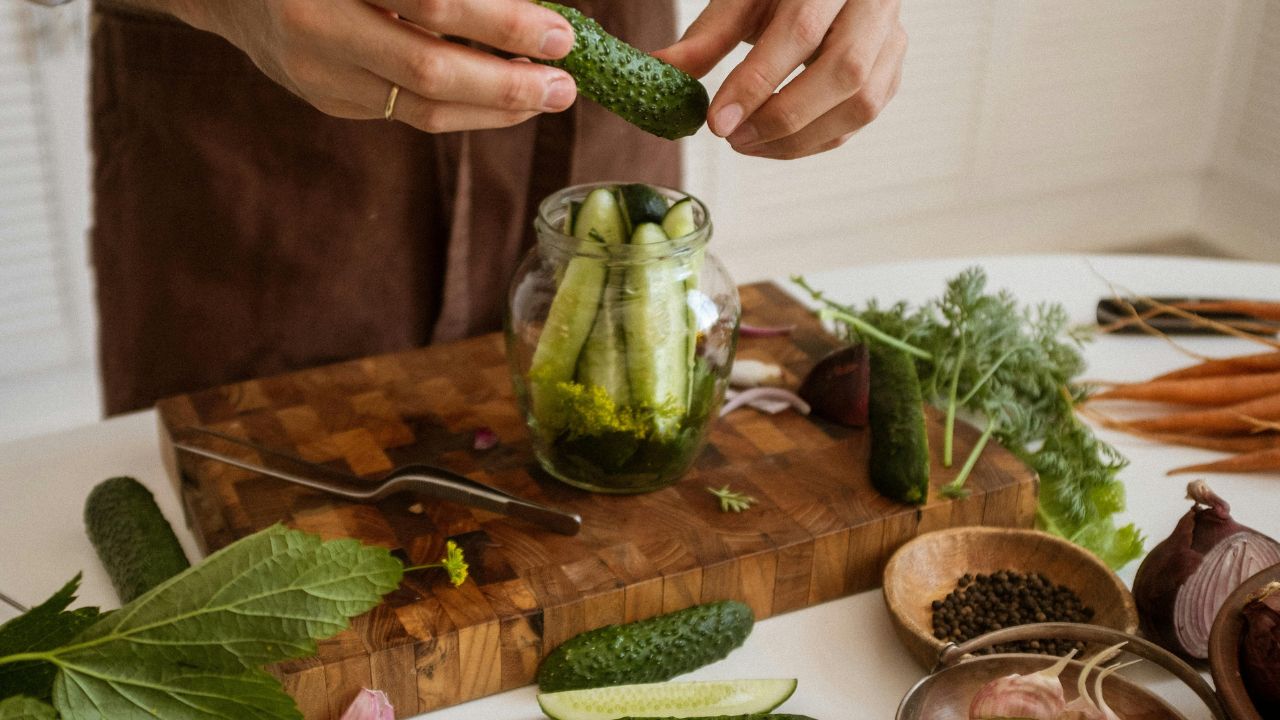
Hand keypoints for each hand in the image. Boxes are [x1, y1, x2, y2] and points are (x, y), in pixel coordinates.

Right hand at [180, 0, 577, 132]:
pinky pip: (408, 115)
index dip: (503, 22)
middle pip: (429, 69)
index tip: (558, 33)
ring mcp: (319, 72)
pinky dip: (465, 111)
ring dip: (495, 108)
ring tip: (546, 96)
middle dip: (508, 81)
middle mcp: (319, 24)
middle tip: (566, 83)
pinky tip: (503, 99)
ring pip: (421, 108)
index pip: (432, 2)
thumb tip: (528, 5)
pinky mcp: (327, 100)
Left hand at [655, 0, 905, 159]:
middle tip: (733, 139)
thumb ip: (708, 36)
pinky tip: (776, 142)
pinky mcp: (892, 69)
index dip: (758, 82)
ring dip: (801, 138)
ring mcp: (892, 37)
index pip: (801, 30)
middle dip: (784, 117)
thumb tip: (660, 69)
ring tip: (748, 144)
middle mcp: (874, 2)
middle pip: (844, 71)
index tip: (717, 121)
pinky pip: (862, 117)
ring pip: (862, 103)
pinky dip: (817, 139)